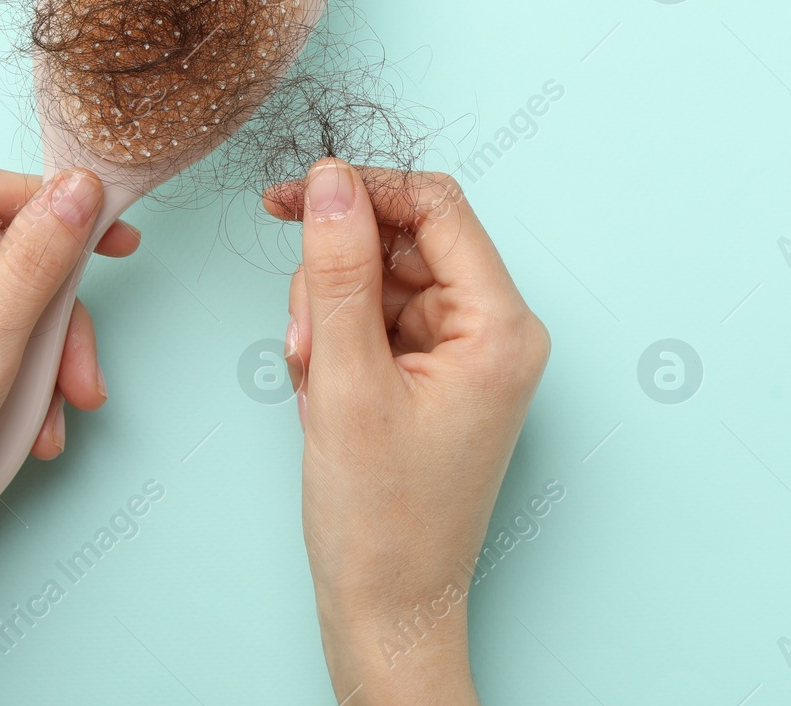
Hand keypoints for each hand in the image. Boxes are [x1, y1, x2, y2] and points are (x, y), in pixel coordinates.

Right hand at [266, 161, 549, 705]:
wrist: (387, 609)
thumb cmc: (383, 521)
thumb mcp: (346, 382)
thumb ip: (337, 271)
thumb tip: (330, 181)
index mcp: (500, 325)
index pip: (436, 207)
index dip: (361, 190)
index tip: (290, 196)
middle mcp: (493, 330)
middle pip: (402, 242)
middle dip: (336, 278)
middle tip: (305, 343)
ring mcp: (464, 353)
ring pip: (378, 280)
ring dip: (329, 317)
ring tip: (316, 386)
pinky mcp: (434, 374)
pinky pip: (375, 320)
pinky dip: (336, 346)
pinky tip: (323, 395)